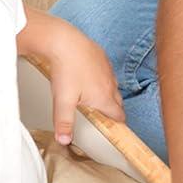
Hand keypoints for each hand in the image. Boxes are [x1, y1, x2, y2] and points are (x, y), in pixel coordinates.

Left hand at [19, 12, 124, 138]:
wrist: (64, 42)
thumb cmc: (66, 70)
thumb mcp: (63, 101)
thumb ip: (64, 123)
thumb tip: (64, 140)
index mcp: (104, 98)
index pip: (119, 115)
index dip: (117, 122)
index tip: (114, 125)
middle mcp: (110, 84)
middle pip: (118, 101)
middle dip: (112, 108)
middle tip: (100, 112)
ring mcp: (108, 69)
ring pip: (112, 85)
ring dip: (106, 92)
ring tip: (91, 93)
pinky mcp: (102, 56)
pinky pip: (106, 70)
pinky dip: (100, 76)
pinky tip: (87, 74)